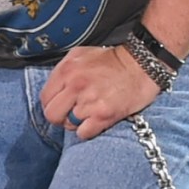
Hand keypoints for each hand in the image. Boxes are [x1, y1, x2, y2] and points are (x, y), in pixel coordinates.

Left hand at [39, 45, 159, 140]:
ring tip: (89, 113)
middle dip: (60, 117)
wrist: (143, 64)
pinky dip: (88, 130)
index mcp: (66, 71)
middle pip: (52, 115)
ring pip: (69, 125)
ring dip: (77, 123)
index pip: (44, 98)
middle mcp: (75, 86)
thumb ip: (63, 71)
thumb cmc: (114, 60)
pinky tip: (96, 121)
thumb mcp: (81, 55)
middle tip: (71, 113)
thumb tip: (53, 87)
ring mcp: (89, 102)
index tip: (60, 105)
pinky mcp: (104, 115)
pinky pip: (84, 133)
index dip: (51, 104)